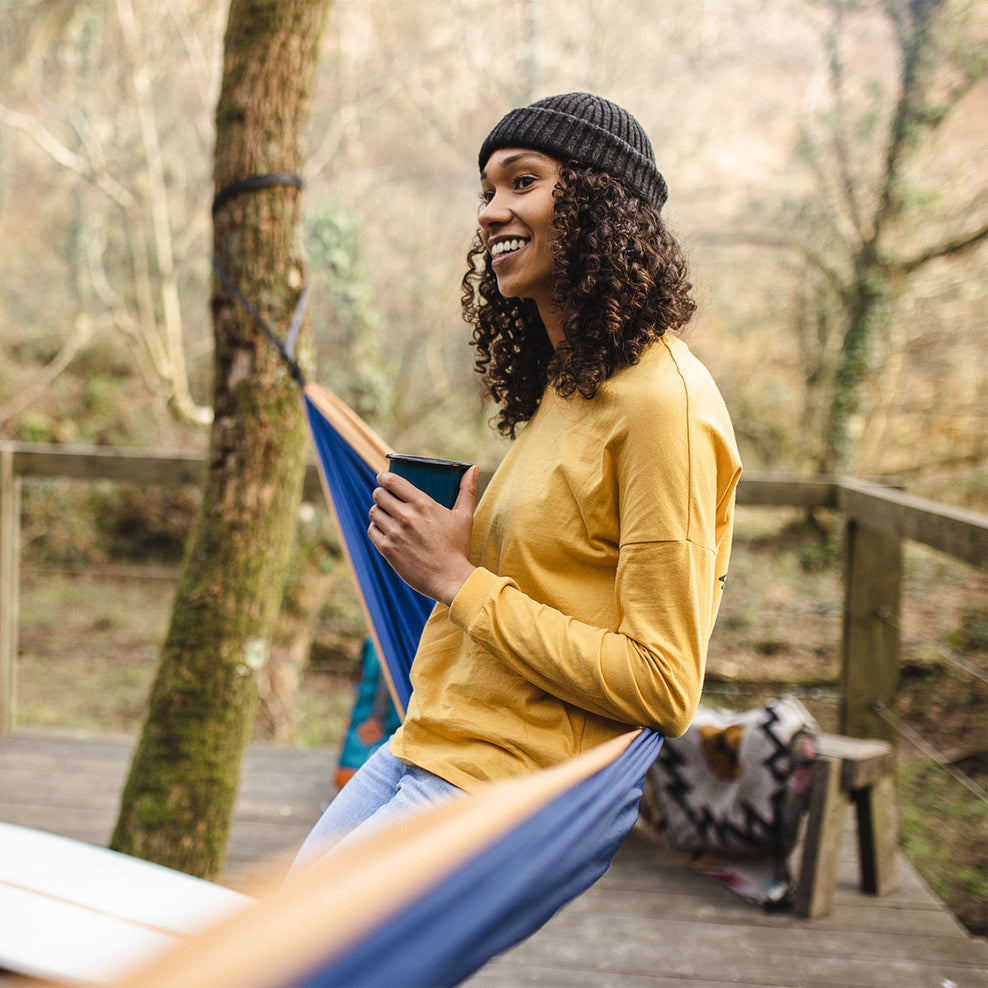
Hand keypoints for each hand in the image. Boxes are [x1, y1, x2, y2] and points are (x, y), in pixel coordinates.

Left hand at [368, 465, 478, 605]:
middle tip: (385, 497)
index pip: (393, 481)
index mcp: (423, 504)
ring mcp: (395, 533)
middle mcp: (406, 516)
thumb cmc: (458, 547)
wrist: (450, 579)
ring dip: (377, 510)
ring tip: (384, 513)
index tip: (383, 478)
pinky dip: (375, 528)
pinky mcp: (388, 549)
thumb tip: (473, 468)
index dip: (384, 477)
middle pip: (379, 495)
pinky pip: (372, 530)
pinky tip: (383, 529)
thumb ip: (467, 490)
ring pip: (373, 512)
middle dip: (380, 493)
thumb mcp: (464, 516)